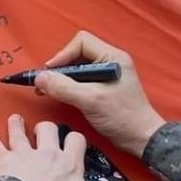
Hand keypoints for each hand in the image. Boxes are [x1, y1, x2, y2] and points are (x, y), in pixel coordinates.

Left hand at [0, 115, 118, 180]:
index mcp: (68, 164)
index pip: (76, 141)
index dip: (75, 140)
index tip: (73, 142)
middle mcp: (46, 154)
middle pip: (47, 129)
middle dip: (46, 129)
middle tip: (43, 131)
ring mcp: (22, 154)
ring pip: (19, 131)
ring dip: (17, 125)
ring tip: (15, 119)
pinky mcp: (1, 160)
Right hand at [34, 30, 164, 157]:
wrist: (141, 139)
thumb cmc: (123, 118)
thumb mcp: (90, 101)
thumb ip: (64, 88)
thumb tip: (40, 78)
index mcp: (112, 57)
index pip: (81, 42)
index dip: (63, 55)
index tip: (50, 73)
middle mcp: (110, 61)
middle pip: (77, 53)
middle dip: (59, 68)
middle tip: (46, 83)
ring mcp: (107, 74)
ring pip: (77, 67)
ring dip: (62, 78)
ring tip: (48, 90)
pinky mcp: (103, 87)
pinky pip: (81, 80)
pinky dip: (68, 86)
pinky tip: (60, 95)